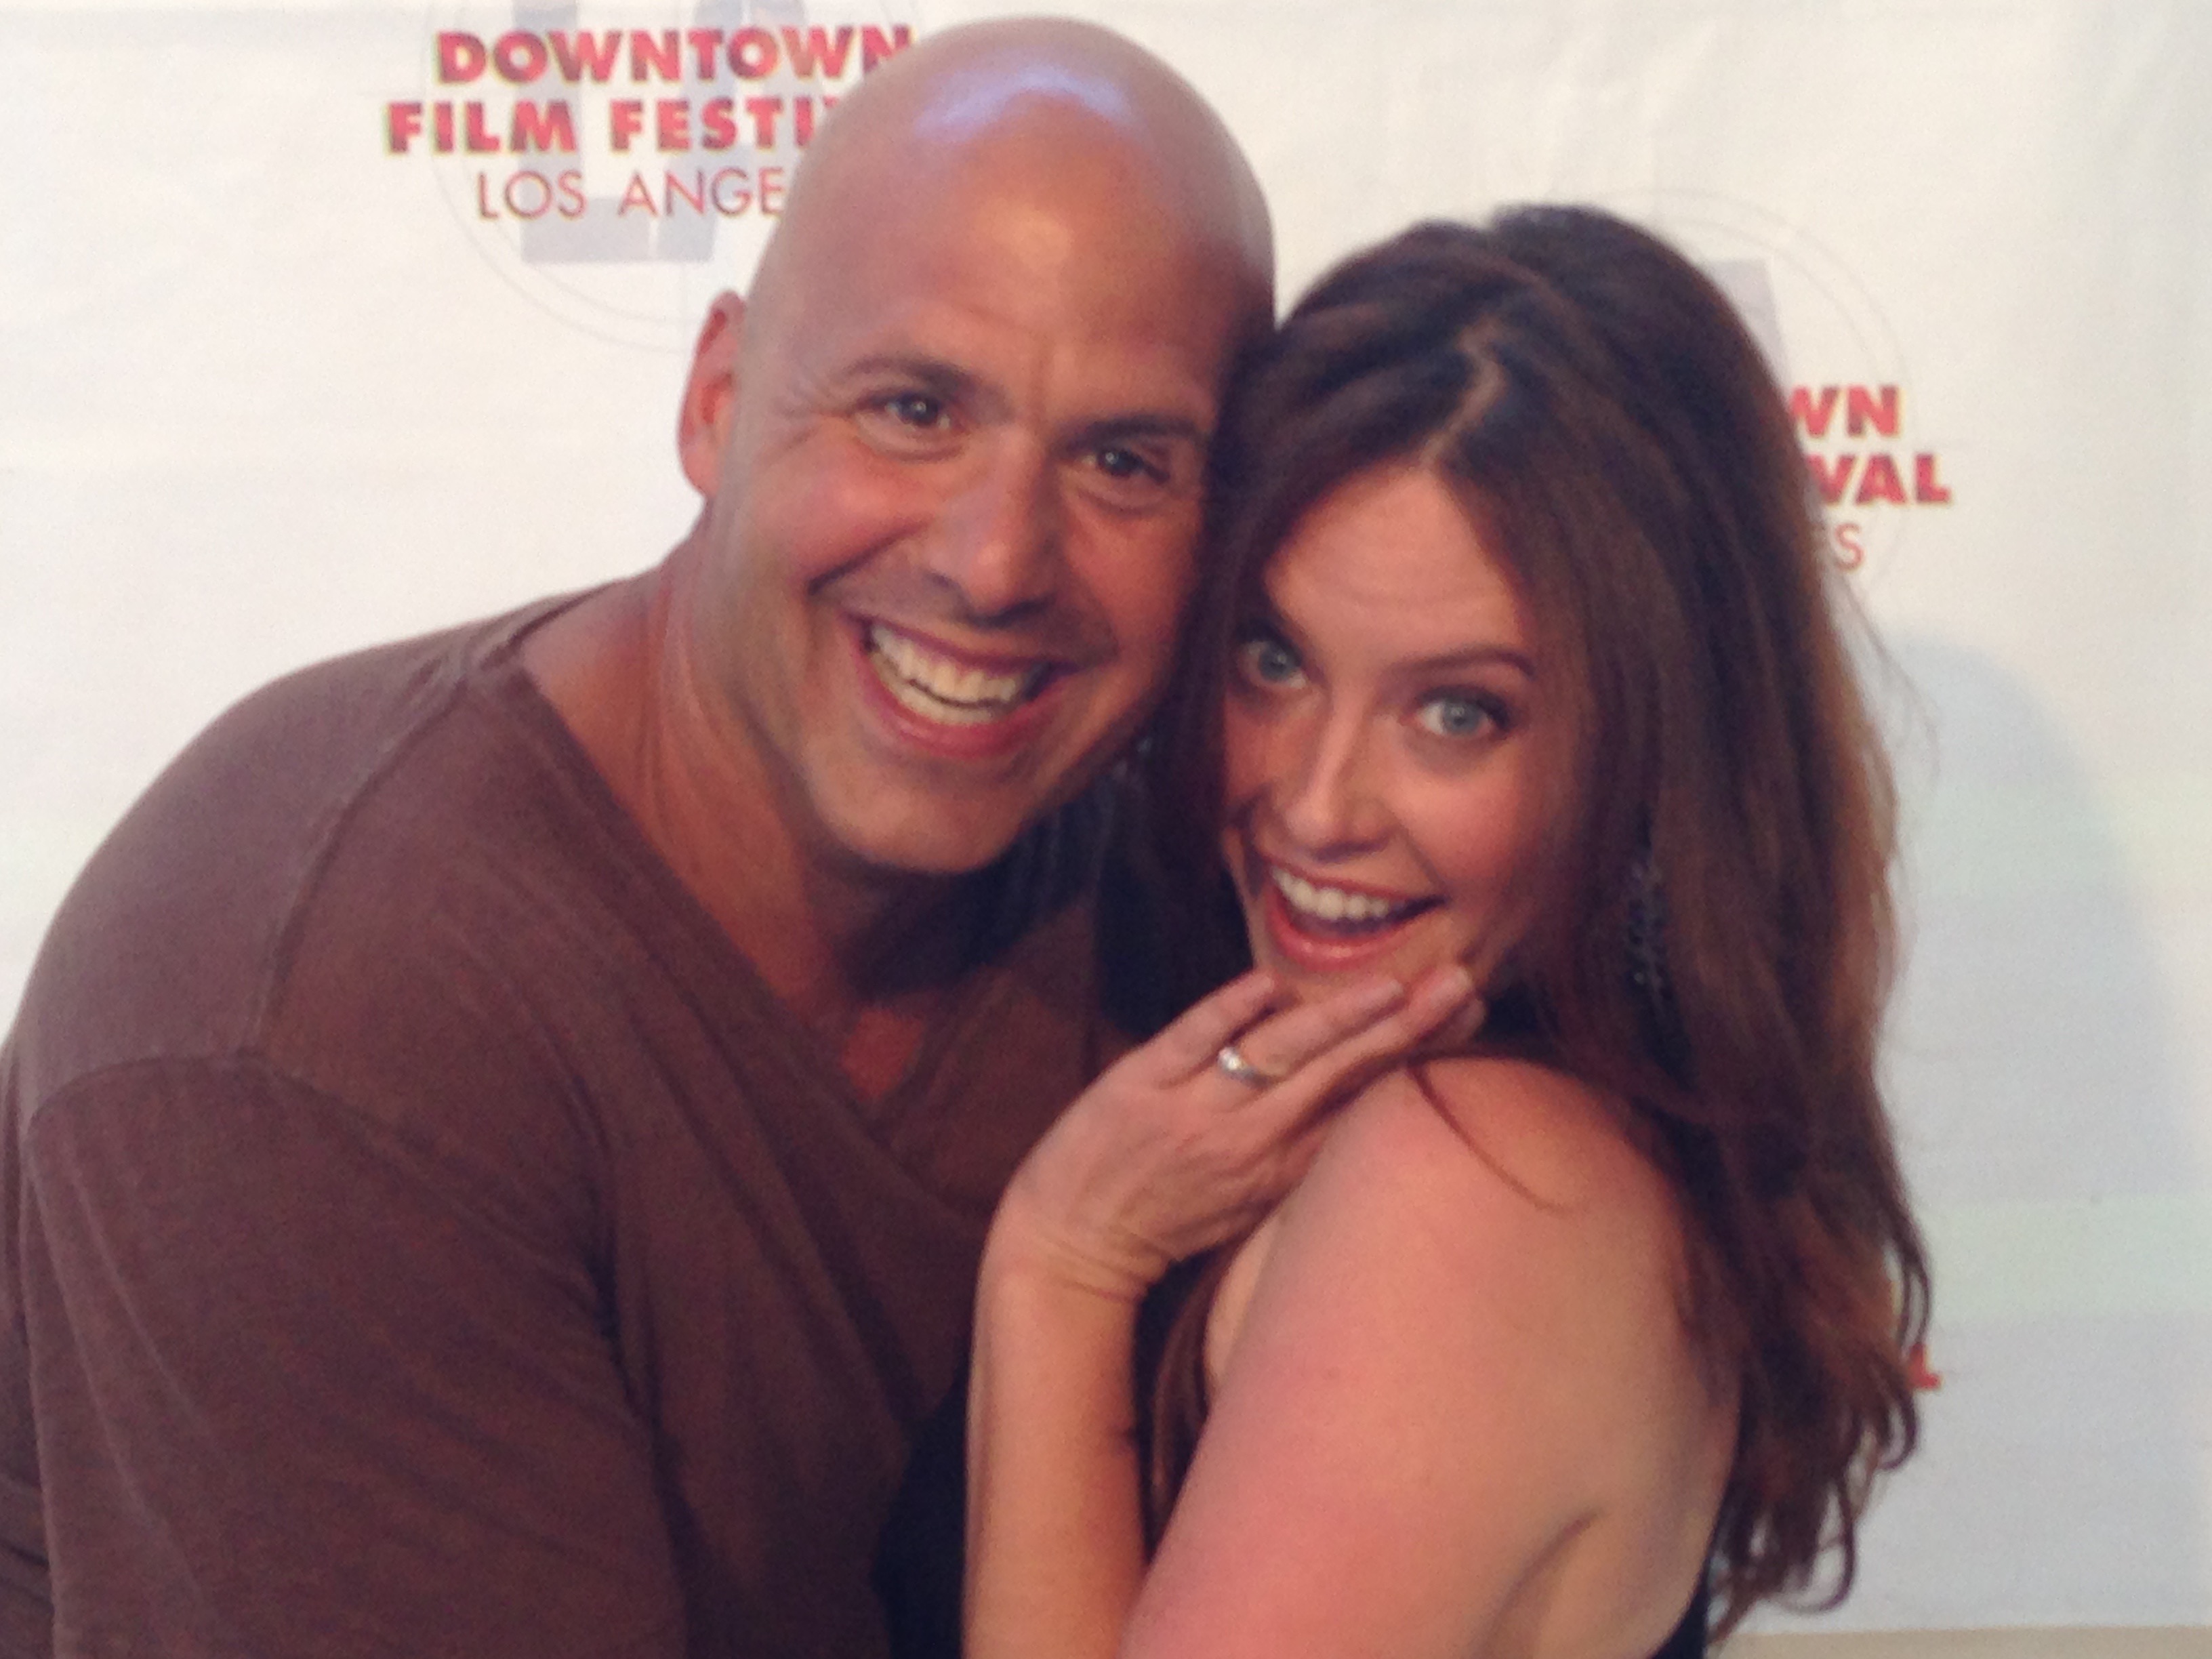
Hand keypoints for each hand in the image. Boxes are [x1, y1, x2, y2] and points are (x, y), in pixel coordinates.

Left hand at [990, 963, 1479, 1303]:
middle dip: (1402, 1029)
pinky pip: (1189, 1045)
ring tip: (1389, 989)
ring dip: (1335, 1020)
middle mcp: (1247, 1140)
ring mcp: (1192, 1113)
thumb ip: (1300, 1147)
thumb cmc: (1166, 1219)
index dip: (1418, 1054)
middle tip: (1459, 985)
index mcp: (1280, 1167)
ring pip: (1277, 1057)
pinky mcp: (1136, 1091)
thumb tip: (1356, 1090)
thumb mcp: (1248, 1199)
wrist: (1068, 1248)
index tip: (1471, 1012)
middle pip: (1338, 1074)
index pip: (1363, 1100)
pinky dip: (1226, 1015)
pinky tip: (1267, 986)